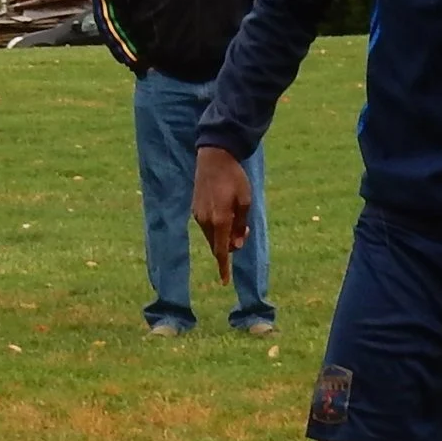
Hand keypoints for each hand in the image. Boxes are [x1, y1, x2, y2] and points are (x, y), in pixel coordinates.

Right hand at [192, 146, 252, 285]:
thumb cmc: (234, 178)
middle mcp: (206, 221)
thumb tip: (236, 245)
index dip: (224, 267)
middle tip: (245, 229)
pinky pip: (207, 226)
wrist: (214, 158)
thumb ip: (241, 225)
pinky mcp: (195, 209)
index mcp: (220, 220)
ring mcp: (198, 215)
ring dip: (224, 236)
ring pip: (212, 236)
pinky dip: (217, 227)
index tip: (225, 281)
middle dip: (230, 246)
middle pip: (217, 245)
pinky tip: (225, 211)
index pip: (221, 251)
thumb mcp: (246, 201)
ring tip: (236, 218)